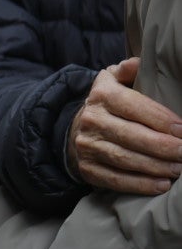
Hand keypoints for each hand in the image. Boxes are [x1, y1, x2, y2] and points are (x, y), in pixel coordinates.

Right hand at [69, 57, 181, 193]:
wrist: (76, 129)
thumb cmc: (109, 105)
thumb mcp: (112, 80)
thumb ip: (127, 70)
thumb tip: (139, 64)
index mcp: (101, 95)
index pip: (134, 106)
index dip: (161, 120)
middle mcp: (91, 120)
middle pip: (132, 136)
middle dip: (164, 146)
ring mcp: (88, 146)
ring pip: (126, 159)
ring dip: (157, 167)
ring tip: (179, 168)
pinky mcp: (88, 168)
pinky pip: (116, 179)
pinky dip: (140, 184)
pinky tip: (162, 184)